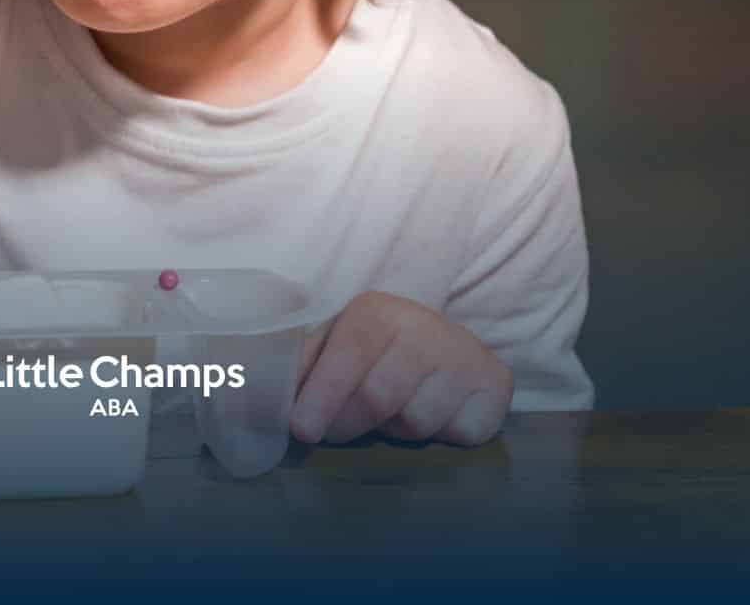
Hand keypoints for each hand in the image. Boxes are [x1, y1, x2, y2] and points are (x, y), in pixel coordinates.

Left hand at [290, 290, 511, 446]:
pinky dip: (439, 436)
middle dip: (347, 425)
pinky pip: (456, 434)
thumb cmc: (378, 353)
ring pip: (415, 422)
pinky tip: (436, 413)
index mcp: (376, 312)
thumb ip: (297, 373)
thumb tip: (253, 407)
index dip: (323, 397)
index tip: (302, 430)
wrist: (449, 347)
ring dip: (394, 430)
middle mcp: (424, 327)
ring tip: (394, 409)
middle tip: (335, 431)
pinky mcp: (496, 387)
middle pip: (377, 398)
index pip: (348, 357)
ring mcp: (465, 355)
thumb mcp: (333, 348)